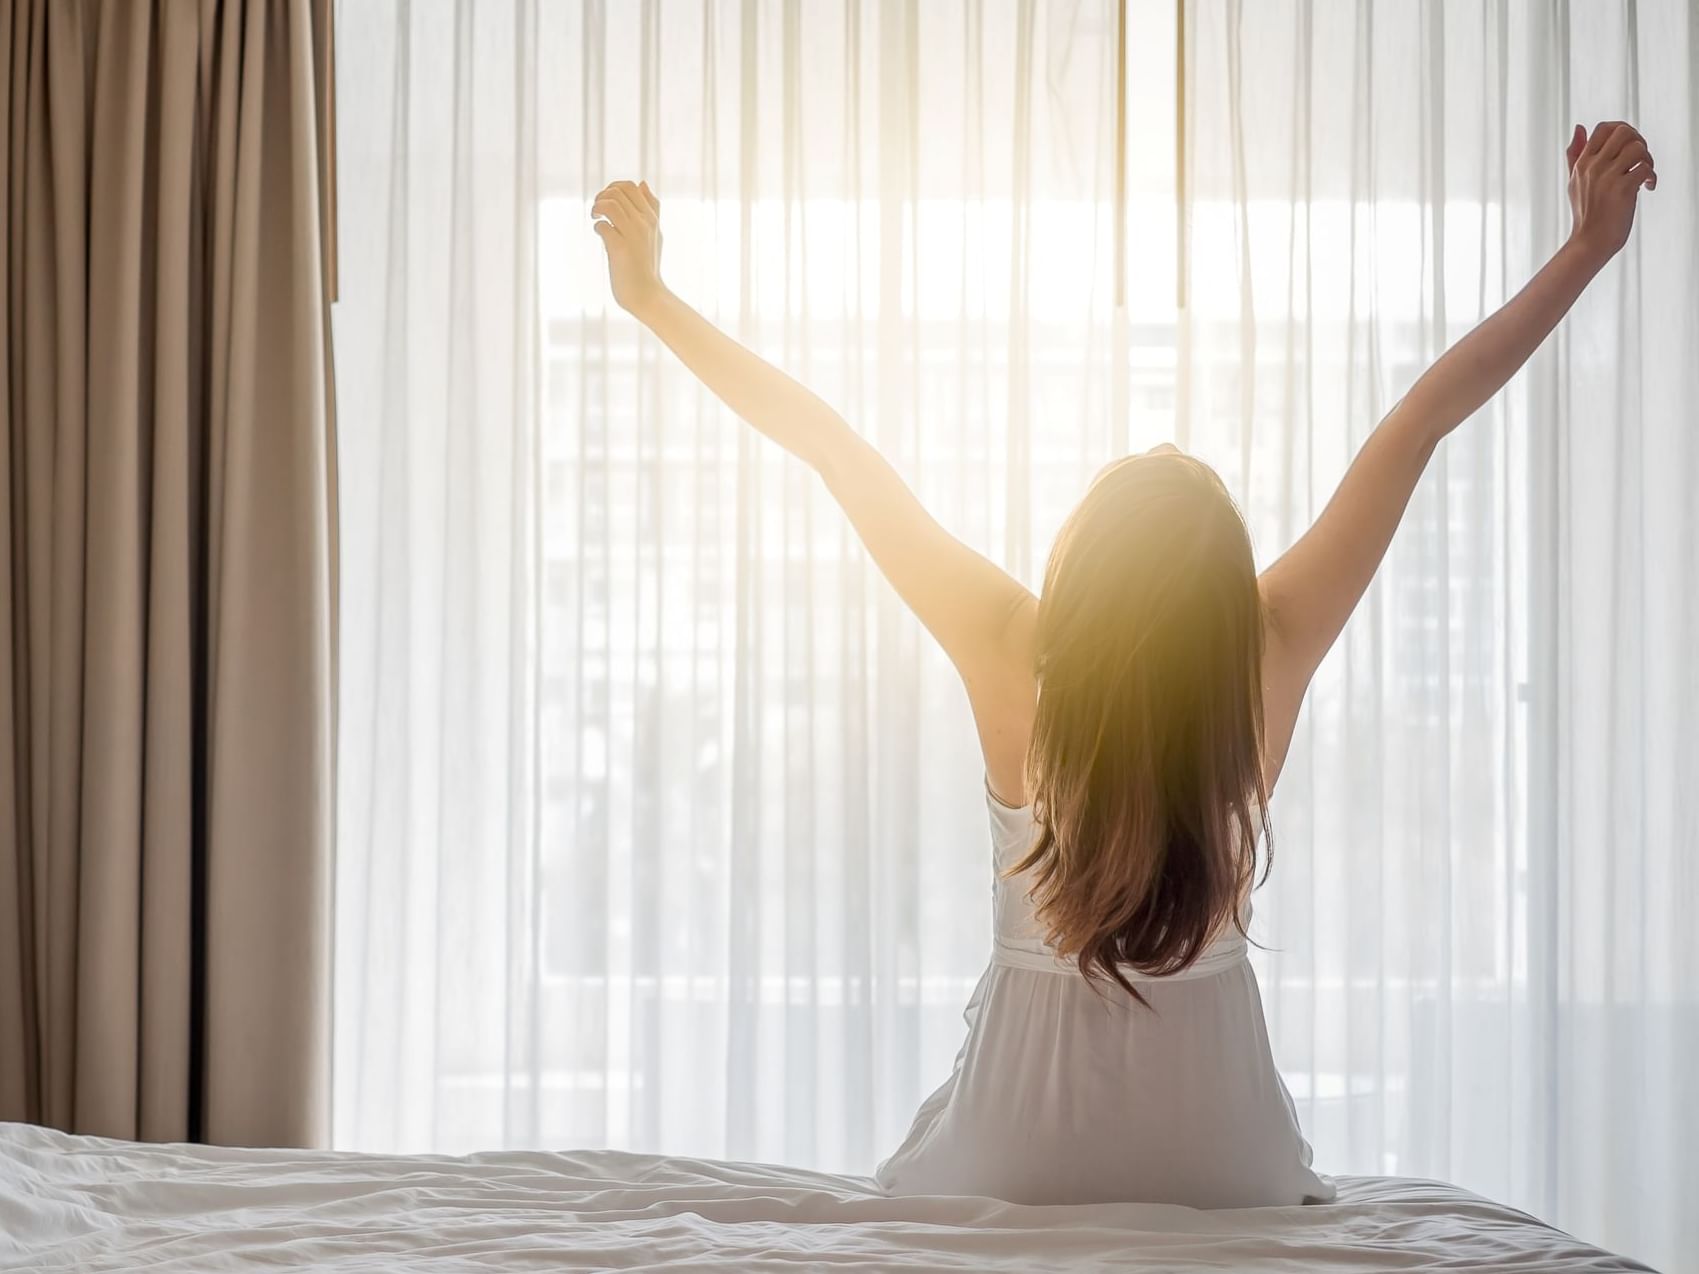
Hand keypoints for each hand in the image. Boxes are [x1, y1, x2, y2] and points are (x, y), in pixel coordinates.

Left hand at [592, 180, 663, 314]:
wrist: (647, 295)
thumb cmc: (647, 265)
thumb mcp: (654, 233)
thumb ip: (651, 208)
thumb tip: (642, 183)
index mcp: (651, 218)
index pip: (631, 187)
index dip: (613, 189)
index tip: (607, 202)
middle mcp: (644, 223)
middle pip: (618, 191)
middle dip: (602, 196)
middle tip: (598, 211)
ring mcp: (633, 235)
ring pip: (610, 204)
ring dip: (597, 208)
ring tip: (596, 217)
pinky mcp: (620, 249)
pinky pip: (603, 226)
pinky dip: (598, 227)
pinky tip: (600, 234)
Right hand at [1565, 122, 1655, 264]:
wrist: (1590, 242)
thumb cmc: (1586, 214)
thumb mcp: (1574, 182)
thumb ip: (1575, 155)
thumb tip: (1579, 127)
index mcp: (1582, 163)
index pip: (1603, 128)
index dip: (1621, 131)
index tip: (1627, 147)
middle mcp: (1594, 167)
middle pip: (1623, 131)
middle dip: (1638, 140)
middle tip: (1639, 158)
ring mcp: (1607, 178)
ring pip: (1637, 147)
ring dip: (1648, 158)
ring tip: (1644, 173)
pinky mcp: (1623, 190)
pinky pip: (1645, 169)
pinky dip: (1652, 177)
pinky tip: (1648, 187)